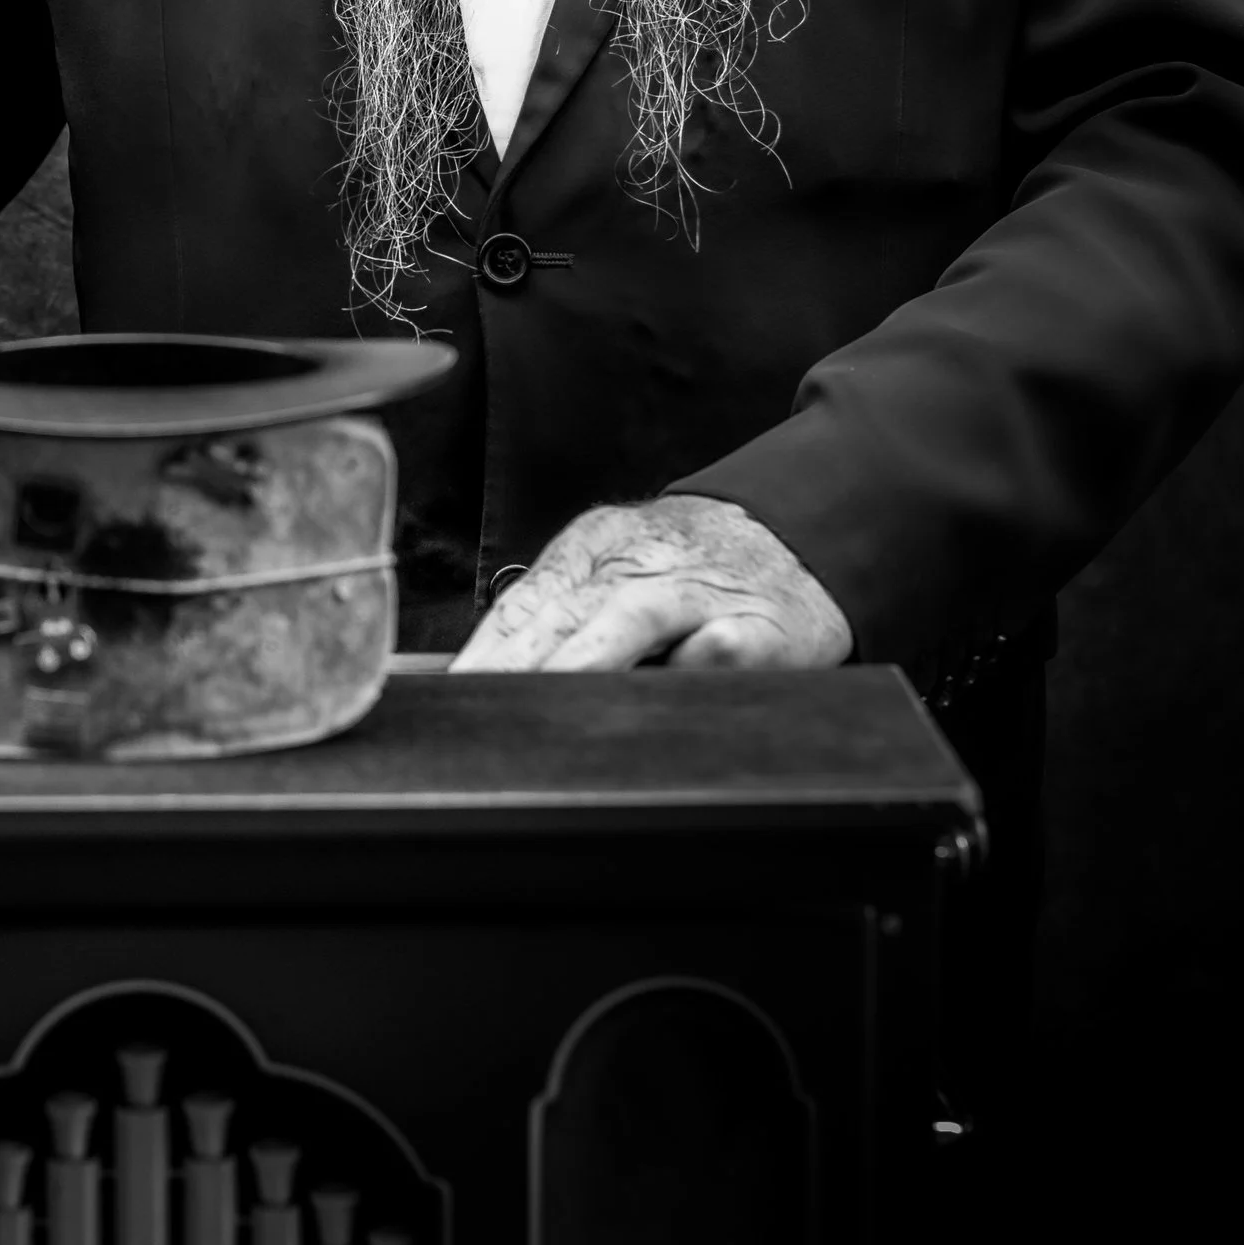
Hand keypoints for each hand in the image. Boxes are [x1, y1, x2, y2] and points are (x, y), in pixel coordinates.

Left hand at [450, 495, 851, 670]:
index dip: (479, 654)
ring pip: (626, 624)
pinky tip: (654, 704)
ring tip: (537, 710)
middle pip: (559, 615)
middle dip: (509, 668)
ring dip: (577, 665)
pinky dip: (683, 671)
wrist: (799, 531)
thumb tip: (481, 679)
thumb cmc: (692, 567)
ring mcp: (696, 594)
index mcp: (593, 549)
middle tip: (472, 713)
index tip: (443, 695)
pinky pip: (713, 650)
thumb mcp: (616, 569)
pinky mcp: (755, 628)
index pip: (521, 606)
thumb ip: (560, 618)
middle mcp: (637, 564)